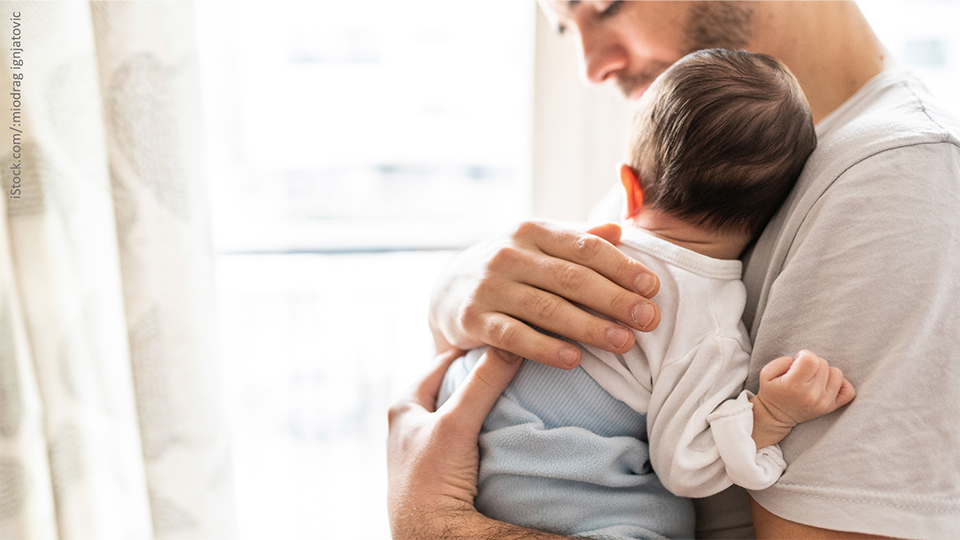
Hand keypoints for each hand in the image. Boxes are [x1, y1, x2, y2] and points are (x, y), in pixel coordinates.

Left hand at [387, 348, 522, 537]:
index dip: (471, 349)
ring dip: (483, 403)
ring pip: (461, 412)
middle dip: (480, 375)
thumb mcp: (456, 423)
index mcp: (404, 405)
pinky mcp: (442, 467)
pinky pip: (468, 435)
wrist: (430, 533)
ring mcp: (427, 446)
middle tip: (513, 363)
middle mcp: (411, 423)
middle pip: (452, 386)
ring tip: (513, 391)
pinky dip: (484, 427)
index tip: (502, 339)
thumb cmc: (431, 477)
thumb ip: (482, 384)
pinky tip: (503, 426)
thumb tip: (511, 345)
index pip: (442, 362)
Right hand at [429, 221, 660, 368]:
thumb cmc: (510, 270)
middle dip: (615, 299)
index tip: (652, 287)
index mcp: (533, 231)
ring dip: (589, 327)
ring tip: (624, 343)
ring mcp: (489, 287)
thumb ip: (578, 239)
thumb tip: (620, 229)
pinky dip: (544, 348)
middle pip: (571, 278)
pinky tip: (574, 360)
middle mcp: (509, 254)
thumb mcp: (539, 246)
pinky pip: (513, 336)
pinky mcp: (472, 319)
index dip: (622, 267)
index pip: (585, 247)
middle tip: (649, 319)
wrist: (447, 292)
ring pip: (546, 308)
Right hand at [751, 350, 856, 446]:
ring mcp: (824, 402)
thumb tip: (802, 360)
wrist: (776, 417)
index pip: (810, 359)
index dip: (803, 355)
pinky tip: (827, 384)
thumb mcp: (766, 373)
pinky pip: (849, 391)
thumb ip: (783, 361)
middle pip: (823, 363)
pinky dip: (841, 384)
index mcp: (794, 385)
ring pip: (836, 373)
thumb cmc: (771, 392)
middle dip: (812, 363)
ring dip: (825, 372)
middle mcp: (812, 394)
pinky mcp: (831, 407)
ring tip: (813, 378)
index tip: (796, 362)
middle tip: (802, 373)